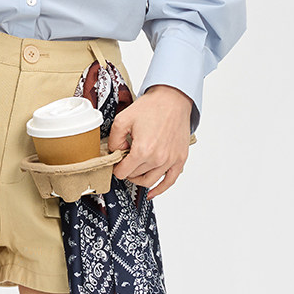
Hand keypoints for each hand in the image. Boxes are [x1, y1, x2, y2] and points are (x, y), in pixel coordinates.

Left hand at [107, 84, 192, 199]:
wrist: (173, 99)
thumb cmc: (151, 107)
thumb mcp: (123, 119)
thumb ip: (114, 139)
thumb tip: (115, 153)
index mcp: (142, 150)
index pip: (122, 172)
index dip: (116, 167)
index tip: (116, 162)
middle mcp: (158, 159)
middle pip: (135, 176)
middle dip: (127, 169)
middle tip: (125, 159)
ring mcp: (170, 161)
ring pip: (150, 181)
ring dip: (139, 179)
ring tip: (134, 171)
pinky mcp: (180, 159)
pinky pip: (170, 181)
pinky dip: (159, 190)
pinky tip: (151, 193)